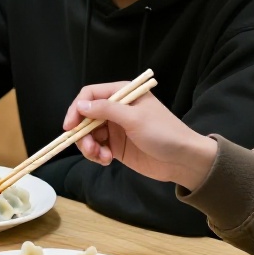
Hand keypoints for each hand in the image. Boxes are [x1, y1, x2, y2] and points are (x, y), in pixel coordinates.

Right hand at [64, 81, 217, 188]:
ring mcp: (116, 128)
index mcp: (123, 94)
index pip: (90, 95)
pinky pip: (97, 148)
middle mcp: (117, 109)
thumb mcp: (134, 118)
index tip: (70, 126)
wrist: (183, 160)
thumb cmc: (164, 133)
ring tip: (101, 157)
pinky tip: (107, 160)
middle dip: (83, 133)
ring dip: (89, 146)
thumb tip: (80, 106)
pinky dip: (97, 155)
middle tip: (89, 148)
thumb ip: (106, 110)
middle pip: (86, 116)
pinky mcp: (117, 146)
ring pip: (89, 134)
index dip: (77, 109)